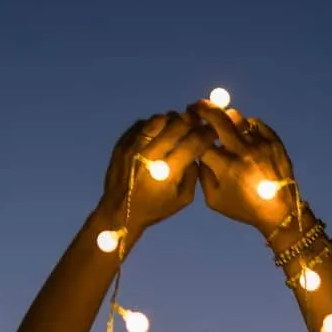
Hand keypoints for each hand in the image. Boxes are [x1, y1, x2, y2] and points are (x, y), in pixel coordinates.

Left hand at [98, 111, 214, 242]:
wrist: (119, 212)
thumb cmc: (154, 208)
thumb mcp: (183, 199)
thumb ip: (194, 173)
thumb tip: (197, 151)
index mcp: (168, 171)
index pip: (193, 142)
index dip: (206, 134)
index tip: (211, 131)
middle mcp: (150, 154)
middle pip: (177, 125)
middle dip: (192, 121)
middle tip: (197, 122)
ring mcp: (134, 146)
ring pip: (159, 119)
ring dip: (172, 120)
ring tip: (177, 125)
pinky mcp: (122, 143)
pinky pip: (142, 124)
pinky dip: (154, 125)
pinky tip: (158, 132)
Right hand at [189, 100, 300, 236]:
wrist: (280, 211)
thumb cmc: (244, 208)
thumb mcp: (215, 200)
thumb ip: (202, 176)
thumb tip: (197, 153)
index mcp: (227, 167)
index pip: (201, 141)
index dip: (191, 132)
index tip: (186, 127)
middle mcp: (243, 152)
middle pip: (218, 119)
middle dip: (203, 109)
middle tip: (195, 105)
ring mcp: (260, 144)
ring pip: (237, 118)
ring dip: (225, 117)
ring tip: (221, 122)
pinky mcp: (274, 141)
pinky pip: (255, 123)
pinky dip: (245, 126)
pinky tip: (242, 134)